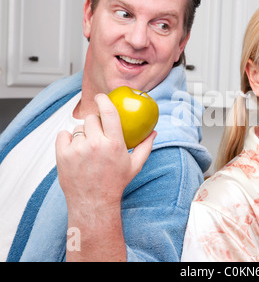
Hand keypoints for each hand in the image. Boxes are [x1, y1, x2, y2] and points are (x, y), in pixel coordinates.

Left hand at [55, 93, 155, 260]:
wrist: (93, 203)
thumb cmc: (115, 184)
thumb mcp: (135, 166)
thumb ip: (145, 146)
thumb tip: (154, 132)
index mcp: (114, 144)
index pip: (109, 112)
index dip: (104, 100)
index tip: (101, 96)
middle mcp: (96, 145)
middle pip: (92, 118)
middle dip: (95, 122)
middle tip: (97, 133)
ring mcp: (78, 150)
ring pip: (78, 127)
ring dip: (83, 133)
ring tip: (87, 147)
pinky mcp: (63, 155)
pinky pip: (63, 134)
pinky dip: (68, 139)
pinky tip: (75, 149)